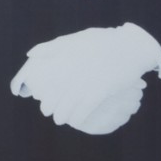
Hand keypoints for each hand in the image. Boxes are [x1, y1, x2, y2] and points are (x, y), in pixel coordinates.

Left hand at [9, 23, 160, 134]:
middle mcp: (76, 68)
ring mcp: (89, 78)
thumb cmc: (102, 43)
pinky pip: (87, 106)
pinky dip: (79, 115)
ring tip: (59, 119)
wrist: (131, 47)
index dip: (42, 89)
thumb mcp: (76, 39)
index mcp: (67, 56)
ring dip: (63, 114)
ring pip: (71, 102)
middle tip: (46, 112)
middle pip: (58, 92)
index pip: (49, 76)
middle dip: (50, 105)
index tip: (36, 97)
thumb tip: (29, 54)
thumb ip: (52, 47)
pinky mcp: (103, 87)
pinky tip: (75, 121)